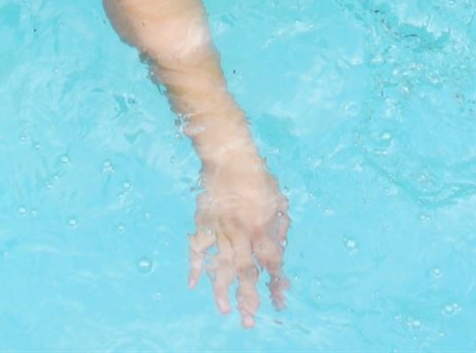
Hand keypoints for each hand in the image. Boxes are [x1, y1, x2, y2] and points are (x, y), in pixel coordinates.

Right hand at [189, 156, 289, 327]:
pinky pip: (198, 248)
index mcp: (263, 228)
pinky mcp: (204, 223)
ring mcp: (221, 230)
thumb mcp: (278, 199)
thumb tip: (281, 247)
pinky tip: (194, 284)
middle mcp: (242, 234)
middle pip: (246, 272)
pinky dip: (195, 267)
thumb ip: (280, 225)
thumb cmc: (257, 176)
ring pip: (222, 266)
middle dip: (248, 299)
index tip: (279, 299)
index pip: (272, 262)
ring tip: (225, 310)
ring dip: (223, 291)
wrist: (228, 156)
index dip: (276, 283)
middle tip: (249, 320)